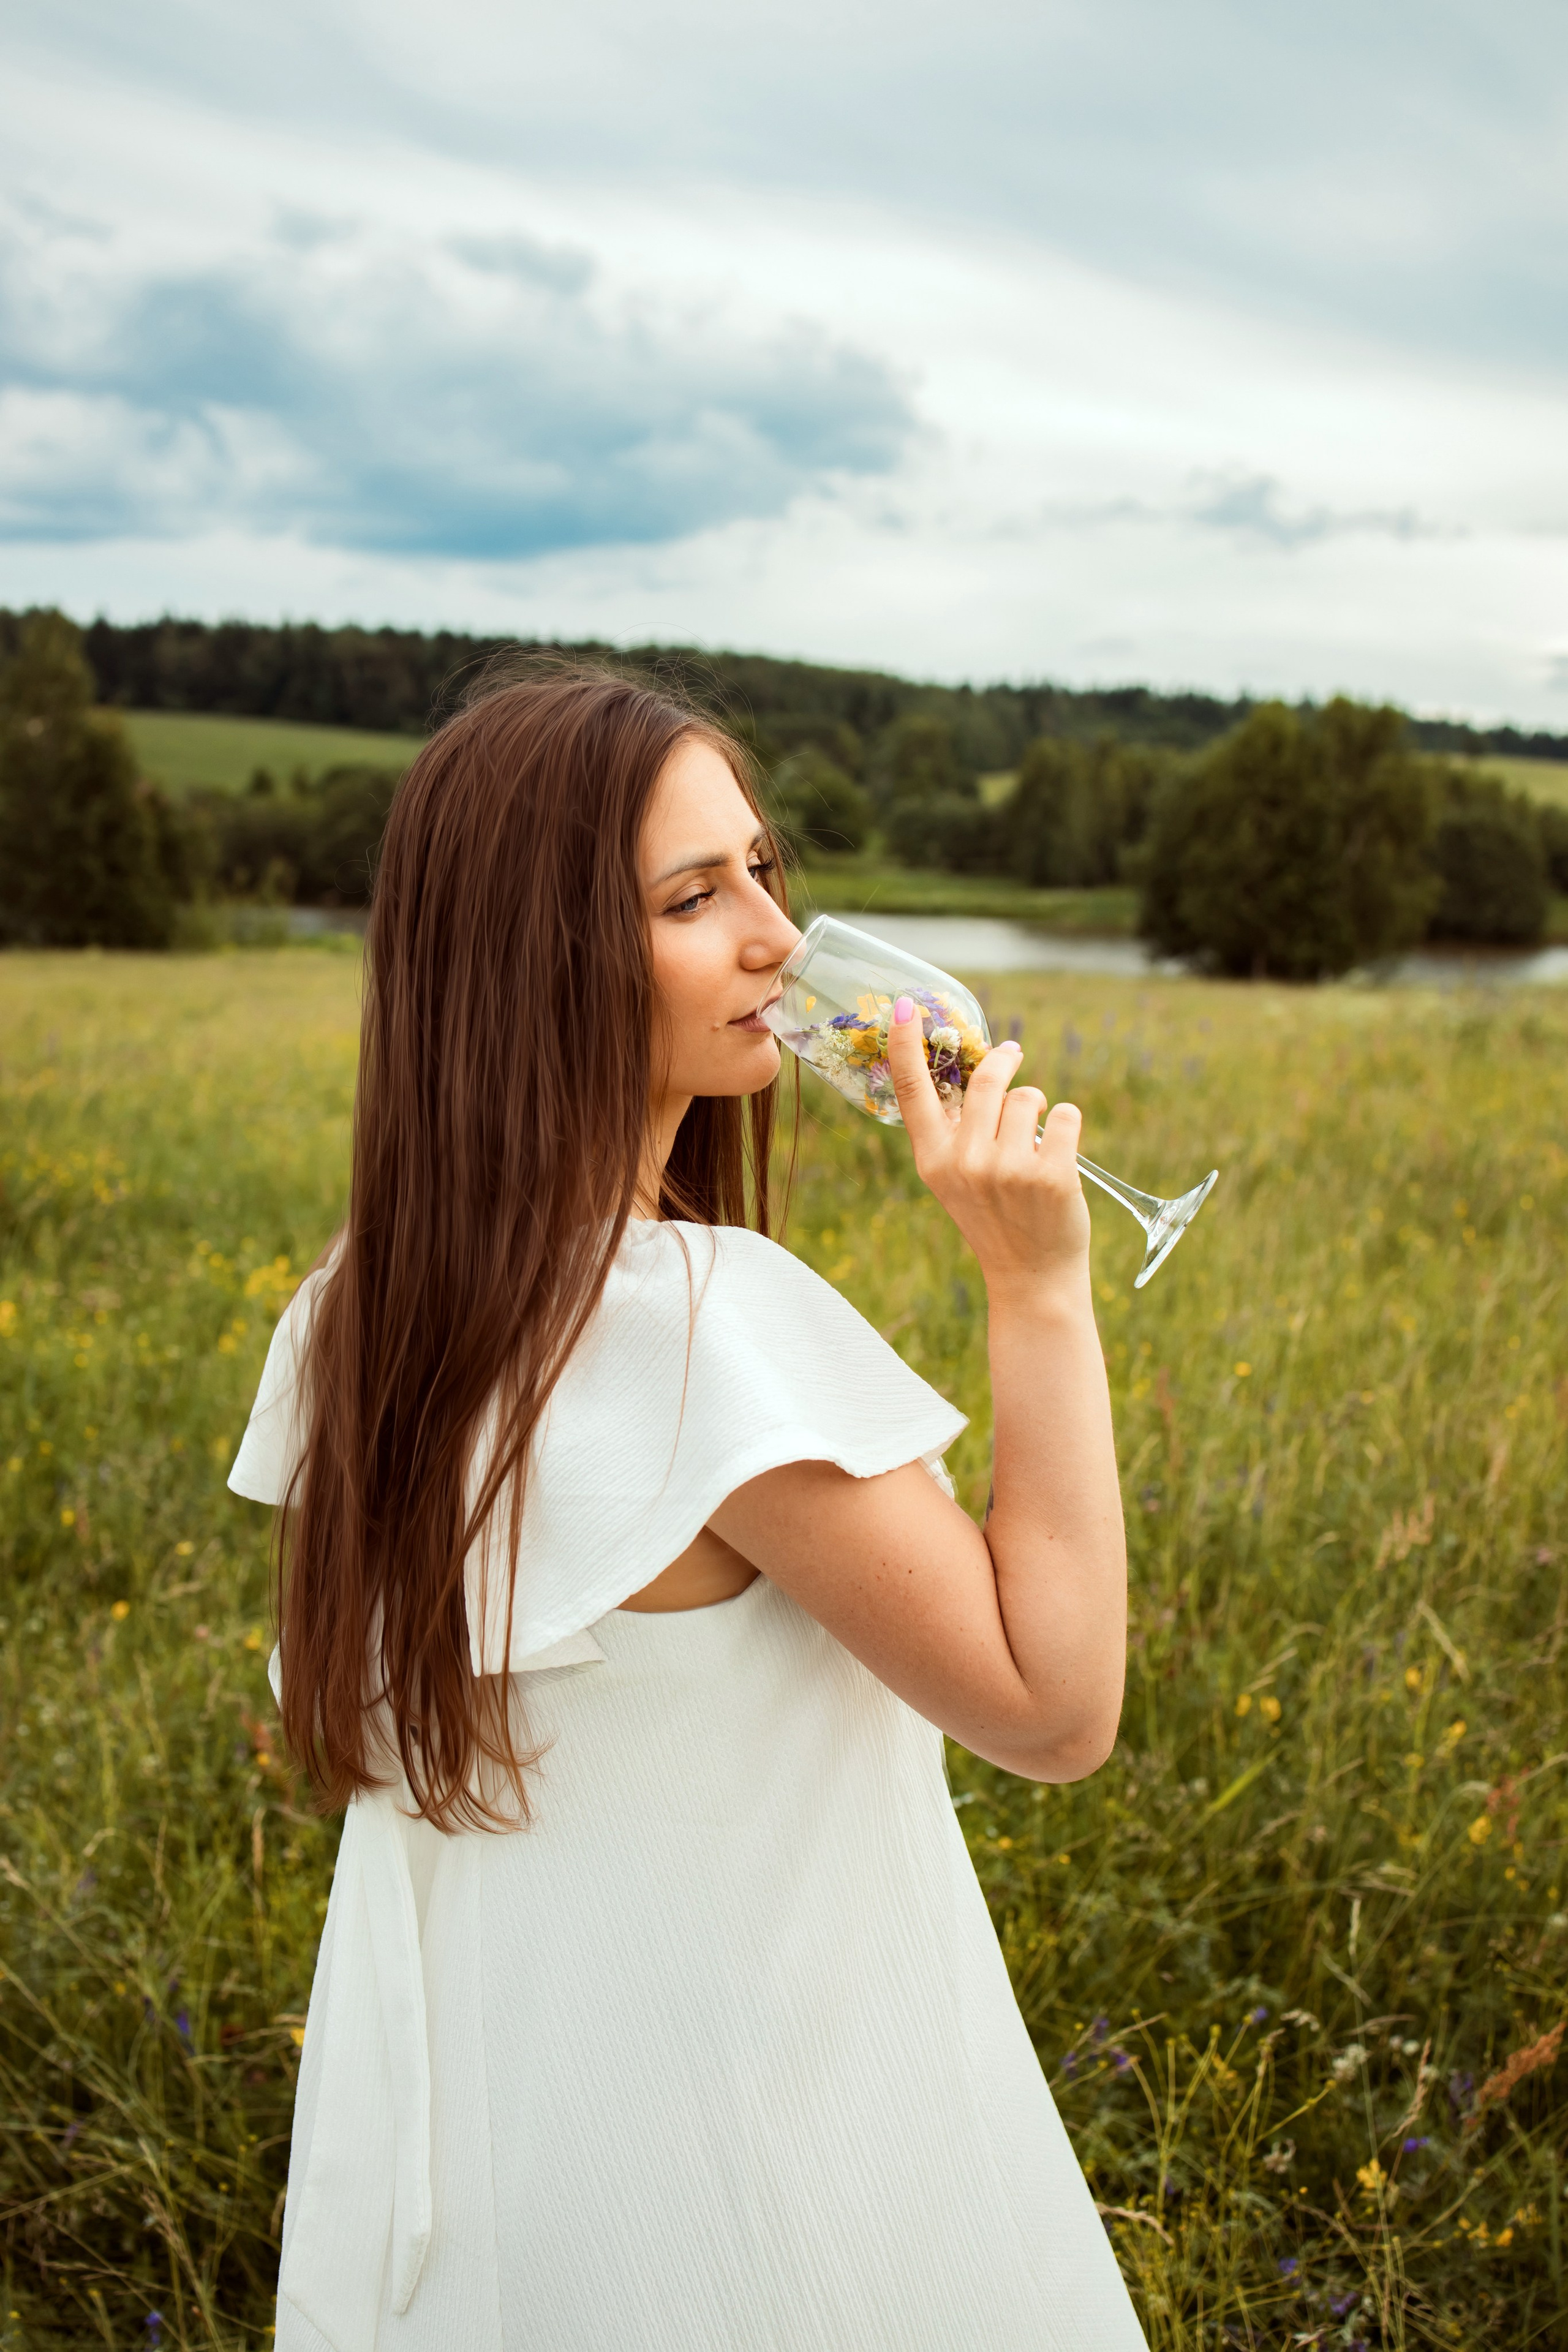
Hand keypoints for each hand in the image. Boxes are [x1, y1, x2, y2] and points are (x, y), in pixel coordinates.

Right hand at [885, 995, 1090, 1294]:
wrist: (1031, 1277)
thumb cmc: (997, 1218)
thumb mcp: (956, 1180)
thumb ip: (957, 1131)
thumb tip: (981, 1067)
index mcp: (934, 1161)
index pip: (912, 1092)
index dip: (905, 1045)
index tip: (904, 1005)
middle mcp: (965, 1162)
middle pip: (987, 1080)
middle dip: (1006, 1063)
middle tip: (1014, 1055)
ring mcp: (1008, 1169)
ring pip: (1030, 1097)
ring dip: (1041, 1108)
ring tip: (1038, 1140)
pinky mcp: (1051, 1175)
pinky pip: (1068, 1116)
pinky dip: (1069, 1127)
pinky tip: (1061, 1154)